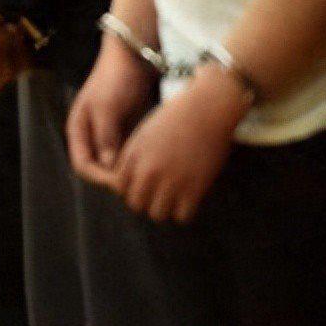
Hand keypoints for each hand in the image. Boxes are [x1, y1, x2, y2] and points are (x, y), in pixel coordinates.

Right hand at [67, 40, 156, 188]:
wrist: (133, 55)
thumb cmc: (115, 79)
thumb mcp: (107, 107)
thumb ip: (106, 137)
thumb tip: (109, 167)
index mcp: (78, 129)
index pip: (82, 165)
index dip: (99, 177)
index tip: (120, 182)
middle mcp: (91, 135)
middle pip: (98, 168)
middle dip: (115, 178)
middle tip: (139, 183)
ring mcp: (109, 133)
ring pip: (115, 163)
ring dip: (128, 172)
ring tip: (147, 177)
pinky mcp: (125, 130)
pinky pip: (129, 153)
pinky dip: (137, 161)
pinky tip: (153, 164)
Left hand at [113, 68, 246, 223]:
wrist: (206, 108)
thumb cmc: (177, 117)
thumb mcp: (145, 133)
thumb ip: (135, 156)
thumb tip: (129, 179)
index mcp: (134, 154)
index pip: (119, 186)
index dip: (129, 189)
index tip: (141, 186)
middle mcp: (148, 169)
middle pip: (135, 203)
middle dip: (145, 201)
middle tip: (157, 195)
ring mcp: (171, 180)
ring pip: (156, 214)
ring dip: (164, 209)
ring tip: (172, 199)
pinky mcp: (194, 187)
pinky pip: (181, 216)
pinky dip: (184, 212)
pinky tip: (189, 201)